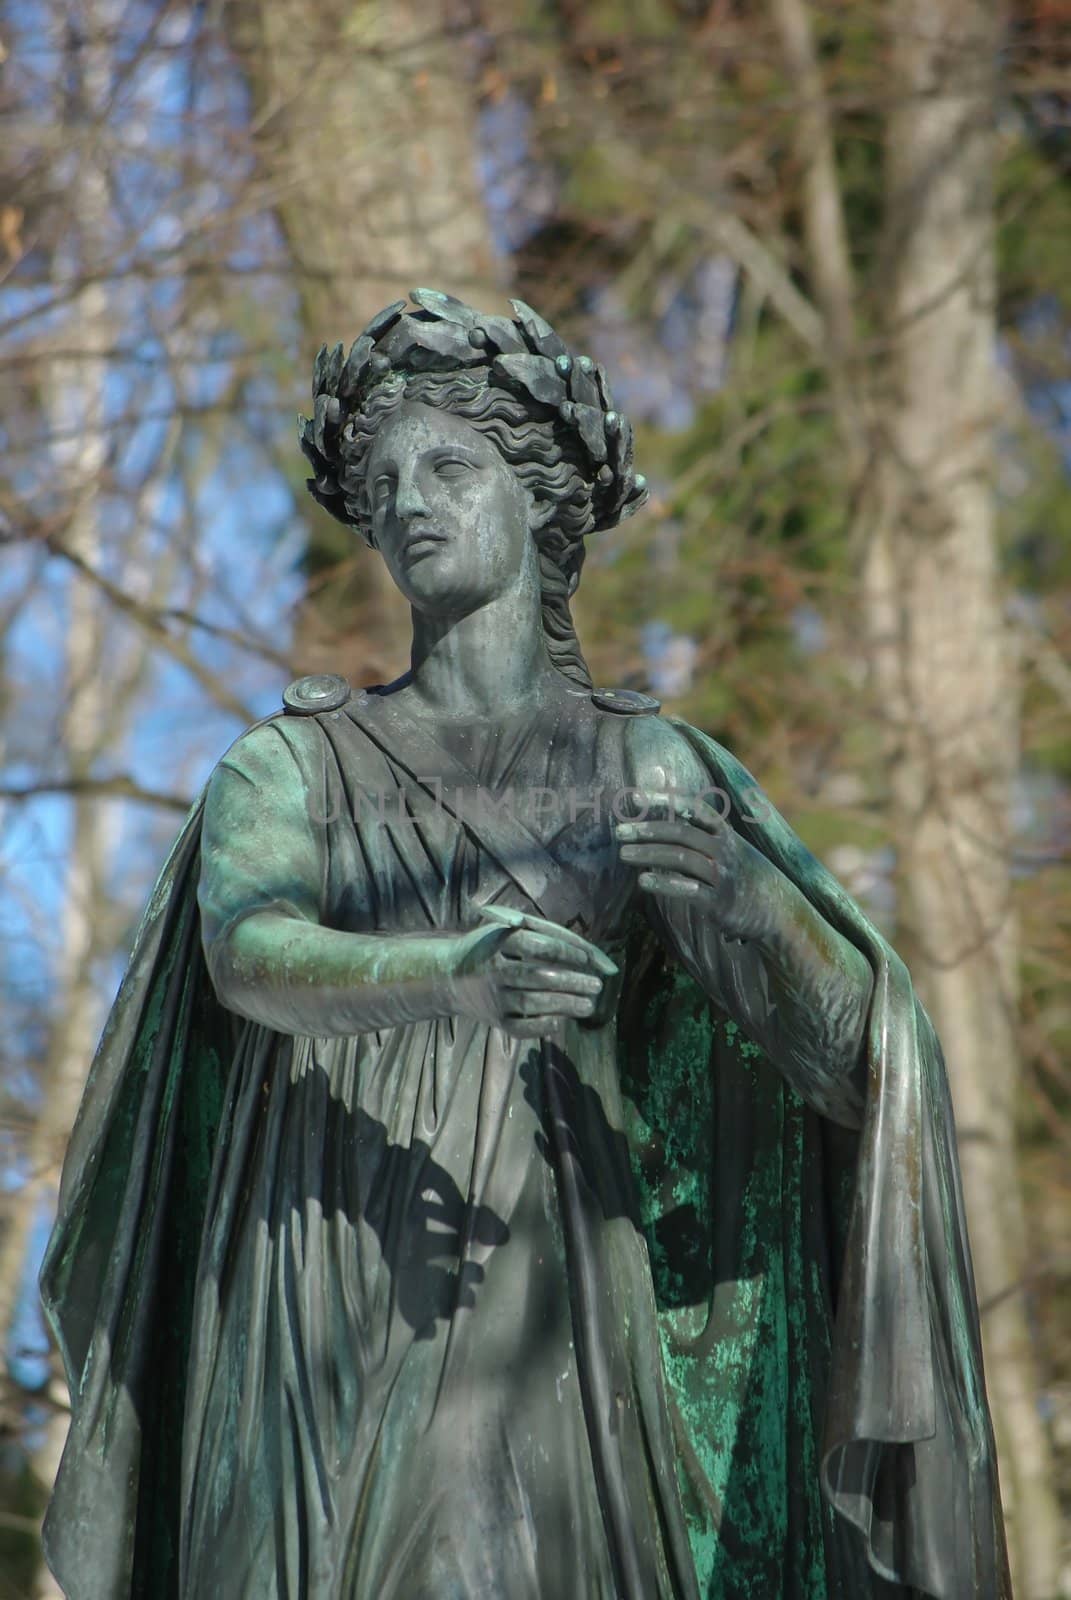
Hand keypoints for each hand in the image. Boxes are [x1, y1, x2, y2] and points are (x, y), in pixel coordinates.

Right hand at [447, 905, 618, 1039]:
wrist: (450, 975)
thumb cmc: (494, 947)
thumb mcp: (512, 929)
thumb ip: (551, 935)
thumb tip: (595, 956)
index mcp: (500, 941)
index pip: (539, 946)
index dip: (568, 953)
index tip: (589, 960)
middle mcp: (494, 969)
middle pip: (537, 976)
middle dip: (571, 982)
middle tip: (597, 986)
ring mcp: (492, 997)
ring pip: (531, 1003)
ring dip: (564, 1005)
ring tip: (588, 1005)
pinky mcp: (494, 1020)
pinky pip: (520, 1028)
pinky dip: (542, 1026)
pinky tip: (561, 1021)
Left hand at [614, 791, 778, 942]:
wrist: (775, 907)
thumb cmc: (738, 867)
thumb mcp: (722, 840)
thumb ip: (690, 813)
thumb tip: (659, 773)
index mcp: (723, 832)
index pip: (695, 809)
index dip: (666, 802)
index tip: (636, 799)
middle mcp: (724, 849)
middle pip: (683, 834)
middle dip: (649, 830)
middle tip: (618, 832)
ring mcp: (722, 875)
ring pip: (683, 860)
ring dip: (650, 855)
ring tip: (624, 854)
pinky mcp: (719, 902)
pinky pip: (690, 890)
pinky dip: (666, 884)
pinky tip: (643, 881)